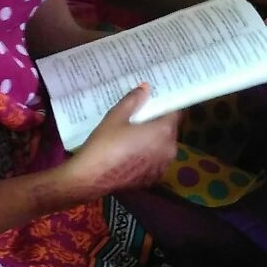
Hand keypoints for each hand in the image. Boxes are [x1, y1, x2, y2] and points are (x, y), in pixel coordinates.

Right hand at [62, 84, 177, 197]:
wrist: (91, 178)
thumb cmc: (105, 144)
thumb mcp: (116, 116)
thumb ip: (134, 100)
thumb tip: (145, 87)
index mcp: (164, 132)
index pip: (175, 112)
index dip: (167, 105)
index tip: (157, 101)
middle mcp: (170, 150)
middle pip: (170, 130)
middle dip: (159, 122)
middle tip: (143, 116)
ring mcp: (163, 166)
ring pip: (163, 147)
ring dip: (154, 140)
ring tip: (135, 134)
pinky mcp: (153, 179)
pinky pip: (156, 161)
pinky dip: (149, 155)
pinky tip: (132, 152)